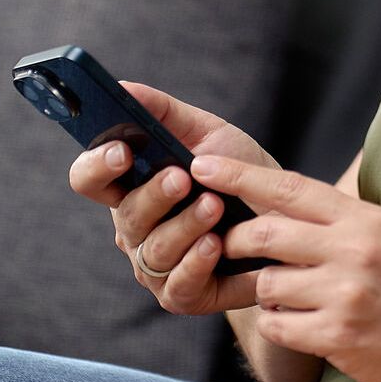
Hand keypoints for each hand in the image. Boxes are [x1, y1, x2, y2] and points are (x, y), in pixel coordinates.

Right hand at [67, 82, 278, 314]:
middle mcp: (137, 228)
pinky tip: (217, 244)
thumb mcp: (210, 133)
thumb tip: (124, 87)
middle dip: (153, 195)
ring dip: (184, 226)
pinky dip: (196, 263)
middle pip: (125, 216)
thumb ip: (165, 112)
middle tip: (182, 178)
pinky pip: (177, 285)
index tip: (121, 151)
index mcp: (133, 186)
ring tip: (215, 206)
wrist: (289, 219)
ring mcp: (156, 264)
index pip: (91, 178)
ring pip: (153, 251)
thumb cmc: (242, 171)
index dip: (97, 166)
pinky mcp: (183, 294)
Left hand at [191, 154, 380, 381]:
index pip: (291, 188)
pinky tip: (305, 324)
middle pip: (265, 232)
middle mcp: (355, 249)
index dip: (240, 176)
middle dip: (236, 241)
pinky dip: (279, 325)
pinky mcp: (337, 335)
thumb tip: (284, 207)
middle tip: (232, 248)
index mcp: (367, 219)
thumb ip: (343, 221)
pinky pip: (276, 325)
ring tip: (293, 296)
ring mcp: (345, 292)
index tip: (204, 164)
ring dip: (266, 292)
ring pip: (266, 283)